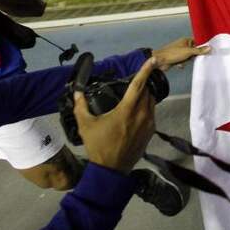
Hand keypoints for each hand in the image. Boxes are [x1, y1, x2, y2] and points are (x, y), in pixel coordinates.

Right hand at [75, 57, 156, 173]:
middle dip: (143, 83)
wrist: (111, 170)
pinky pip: (152, 113)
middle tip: (135, 79)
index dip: (145, 70)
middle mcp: (142, 114)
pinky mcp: (151, 131)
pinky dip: (147, 107)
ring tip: (135, 94)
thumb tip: (77, 93)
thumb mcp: (85, 125)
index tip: (151, 60)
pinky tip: (137, 110)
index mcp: (127, 110)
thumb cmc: (98, 146)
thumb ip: (81, 106)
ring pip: (151, 102)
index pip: (139, 85)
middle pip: (147, 91)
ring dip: (145, 95)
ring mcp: (149, 123)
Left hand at [152, 36, 209, 69]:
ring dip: (186, 61)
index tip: (207, 51)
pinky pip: (184, 61)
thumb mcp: (188, 52)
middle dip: (193, 56)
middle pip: (194, 51)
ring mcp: (180, 52)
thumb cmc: (172, 54)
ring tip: (182, 61)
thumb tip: (209, 48)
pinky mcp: (177, 58)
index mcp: (186, 40)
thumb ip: (199, 50)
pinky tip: (178, 64)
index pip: (198, 42)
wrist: (159, 61)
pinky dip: (182, 64)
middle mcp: (183, 45)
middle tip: (191, 58)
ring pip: (189, 57)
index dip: (202, 46)